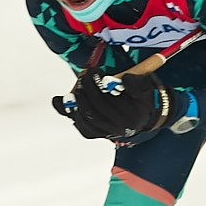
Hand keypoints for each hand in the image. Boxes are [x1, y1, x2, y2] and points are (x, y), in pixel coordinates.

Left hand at [56, 69, 171, 141]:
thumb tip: (121, 79)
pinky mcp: (97, 134)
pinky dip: (70, 113)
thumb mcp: (145, 86)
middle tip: (83, 75)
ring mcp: (106, 133)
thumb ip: (135, 81)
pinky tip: (60, 101)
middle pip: (93, 111)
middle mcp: (118, 128)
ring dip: (76, 101)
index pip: (107, 101)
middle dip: (85, 90)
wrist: (145, 114)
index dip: (97, 85)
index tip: (94, 71)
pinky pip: (81, 125)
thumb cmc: (142, 96)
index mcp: (130, 116)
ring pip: (85, 119)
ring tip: (76, 87)